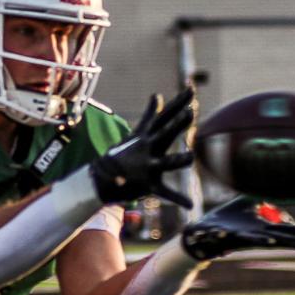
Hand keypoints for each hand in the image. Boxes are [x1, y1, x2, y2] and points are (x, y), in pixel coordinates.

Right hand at [90, 88, 195, 207]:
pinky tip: (190, 206)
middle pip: (165, 133)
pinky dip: (178, 199)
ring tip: (191, 157)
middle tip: (189, 112)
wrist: (103, 178)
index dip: (178, 102)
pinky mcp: (148, 186)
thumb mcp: (138, 133)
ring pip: (166, 162)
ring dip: (178, 159)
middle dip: (176, 124)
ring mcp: (148, 167)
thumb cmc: (124, 154)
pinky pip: (165, 193)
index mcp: (147, 137)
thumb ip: (150, 116)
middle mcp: (148, 149)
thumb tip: (157, 95)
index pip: (165, 116)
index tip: (192, 89)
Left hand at [181, 197, 294, 260]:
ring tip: (271, 242)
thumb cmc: (227, 220)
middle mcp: (252, 236)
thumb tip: (275, 183)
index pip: (286, 230)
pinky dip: (223, 233)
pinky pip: (223, 234)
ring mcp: (237, 237)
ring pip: (251, 240)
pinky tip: (225, 230)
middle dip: (290, 241)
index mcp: (261, 229)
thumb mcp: (245, 203)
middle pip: (275, 239)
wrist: (202, 234)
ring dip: (261, 241)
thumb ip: (259, 194)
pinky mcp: (220, 235)